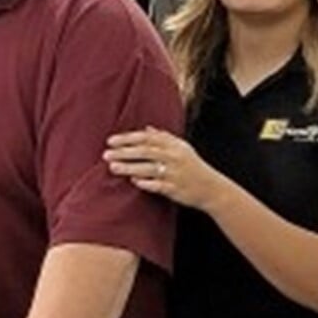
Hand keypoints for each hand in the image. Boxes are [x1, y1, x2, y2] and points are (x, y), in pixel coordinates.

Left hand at [104, 127, 225, 212]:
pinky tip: (133, 181)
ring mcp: (174, 173)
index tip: (111, 141)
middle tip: (106, 154)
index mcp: (174, 145)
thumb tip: (146, 128)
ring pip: (148, 168)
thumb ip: (164, 137)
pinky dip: (145, 183)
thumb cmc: (193, 166)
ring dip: (129, 167)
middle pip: (145, 151)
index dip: (128, 138)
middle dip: (124, 152)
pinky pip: (157, 185)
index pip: (147, 138)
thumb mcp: (182, 148)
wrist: (211, 188)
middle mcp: (174, 157)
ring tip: (112, 167)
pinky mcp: (175, 189)